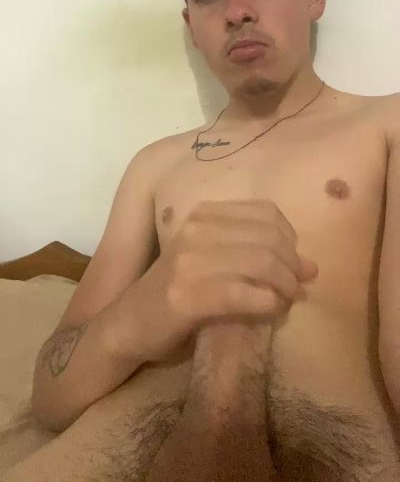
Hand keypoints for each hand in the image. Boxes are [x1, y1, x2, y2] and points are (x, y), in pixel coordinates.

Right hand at [131, 199, 317, 363]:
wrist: (128, 324)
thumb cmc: (176, 292)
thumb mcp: (211, 260)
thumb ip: (254, 254)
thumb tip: (311, 267)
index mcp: (203, 214)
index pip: (267, 212)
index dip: (290, 237)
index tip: (294, 263)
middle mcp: (196, 230)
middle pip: (269, 238)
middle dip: (292, 265)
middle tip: (297, 288)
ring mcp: (190, 261)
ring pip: (261, 262)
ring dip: (285, 285)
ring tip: (286, 300)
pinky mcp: (187, 296)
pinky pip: (244, 294)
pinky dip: (268, 304)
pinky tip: (271, 312)